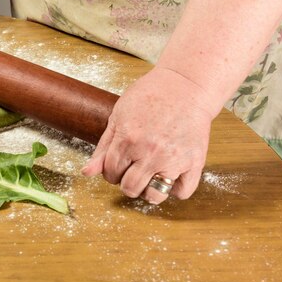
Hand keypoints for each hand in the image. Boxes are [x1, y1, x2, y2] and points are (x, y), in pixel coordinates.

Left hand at [82, 67, 214, 204]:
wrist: (186, 86)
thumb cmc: (150, 96)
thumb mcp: (119, 116)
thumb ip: (103, 147)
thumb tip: (86, 172)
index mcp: (127, 139)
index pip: (110, 173)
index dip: (111, 172)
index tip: (118, 166)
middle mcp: (149, 152)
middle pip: (130, 188)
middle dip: (126, 182)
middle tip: (132, 170)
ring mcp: (173, 159)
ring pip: (154, 195)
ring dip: (148, 191)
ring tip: (150, 177)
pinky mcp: (194, 162)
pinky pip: (182, 192)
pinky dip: (174, 189)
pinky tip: (169, 176)